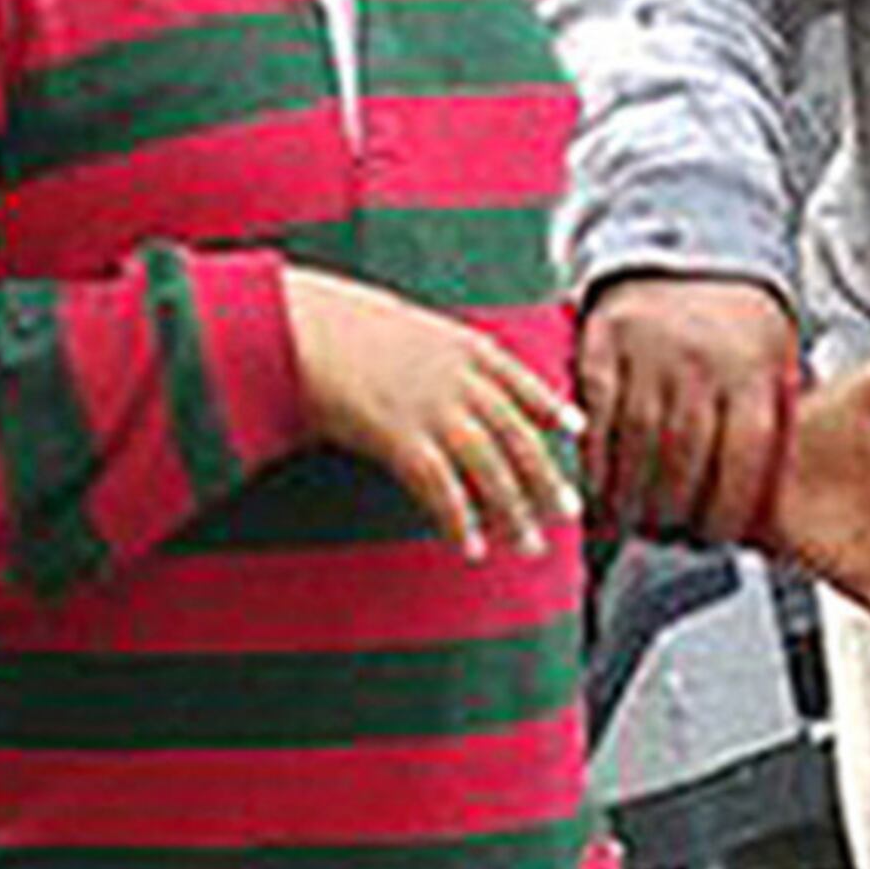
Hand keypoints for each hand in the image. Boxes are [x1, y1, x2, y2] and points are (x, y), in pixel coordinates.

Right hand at [284, 266, 581, 559]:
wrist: (294, 322)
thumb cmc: (331, 321)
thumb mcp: (394, 323)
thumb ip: (423, 350)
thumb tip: (421, 365)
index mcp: (460, 344)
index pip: (520, 379)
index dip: (550, 406)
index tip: (575, 428)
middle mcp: (458, 378)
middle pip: (518, 435)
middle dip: (547, 477)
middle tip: (569, 512)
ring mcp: (433, 408)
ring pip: (491, 468)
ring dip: (514, 512)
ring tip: (529, 546)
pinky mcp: (401, 437)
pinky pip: (443, 488)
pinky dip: (461, 521)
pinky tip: (472, 547)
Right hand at [577, 273, 797, 543]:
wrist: (687, 259)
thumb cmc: (739, 333)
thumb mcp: (776, 365)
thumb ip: (772, 426)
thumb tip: (766, 509)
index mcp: (754, 369)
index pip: (743, 460)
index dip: (725, 511)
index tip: (712, 538)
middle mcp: (702, 359)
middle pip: (684, 458)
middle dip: (673, 512)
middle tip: (665, 538)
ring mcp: (649, 350)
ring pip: (635, 443)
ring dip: (628, 496)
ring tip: (630, 524)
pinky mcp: (602, 343)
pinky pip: (594, 416)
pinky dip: (592, 462)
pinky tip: (595, 490)